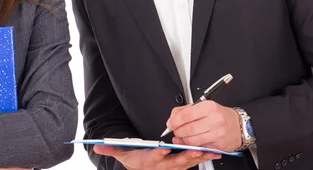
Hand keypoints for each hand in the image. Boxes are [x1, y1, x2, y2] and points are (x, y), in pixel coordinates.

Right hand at [93, 145, 219, 169]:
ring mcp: (174, 167)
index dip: (159, 154)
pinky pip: (194, 162)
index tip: (163, 148)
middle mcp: (163, 167)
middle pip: (176, 162)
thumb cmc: (135, 161)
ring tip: (209, 150)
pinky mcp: (182, 165)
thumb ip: (111, 149)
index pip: (154, 158)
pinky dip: (205, 157)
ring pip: (188, 163)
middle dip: (186, 156)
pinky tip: (215, 152)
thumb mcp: (122, 155)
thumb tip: (97, 144)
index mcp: (149, 162)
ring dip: (199, 157)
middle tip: (196, 150)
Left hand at [167, 100, 241, 152]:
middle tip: (176, 131)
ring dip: (184, 140)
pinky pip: (200, 147)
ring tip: (184, 137)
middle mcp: (214, 119)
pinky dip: (194, 146)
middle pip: (187, 129)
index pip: (185, 115)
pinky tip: (194, 141)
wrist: (239, 126)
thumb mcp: (203, 106)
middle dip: (178, 132)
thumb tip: (172, 118)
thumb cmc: (219, 115)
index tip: (170, 124)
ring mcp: (217, 133)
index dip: (174, 121)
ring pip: (193, 141)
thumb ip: (184, 110)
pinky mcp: (219, 145)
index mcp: (209, 107)